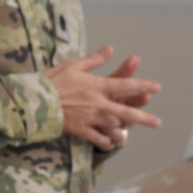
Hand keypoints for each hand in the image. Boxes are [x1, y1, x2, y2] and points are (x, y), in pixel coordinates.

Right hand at [46, 46, 161, 150]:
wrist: (35, 101)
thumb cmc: (53, 80)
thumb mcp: (73, 65)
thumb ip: (94, 59)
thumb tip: (109, 49)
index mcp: (97, 86)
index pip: (126, 85)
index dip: (143, 86)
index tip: (156, 87)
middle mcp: (98, 104)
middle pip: (126, 112)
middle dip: (143, 118)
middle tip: (157, 122)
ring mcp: (91, 119)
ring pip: (114, 127)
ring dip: (124, 131)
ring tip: (130, 134)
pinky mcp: (81, 130)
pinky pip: (97, 138)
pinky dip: (105, 141)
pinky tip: (110, 143)